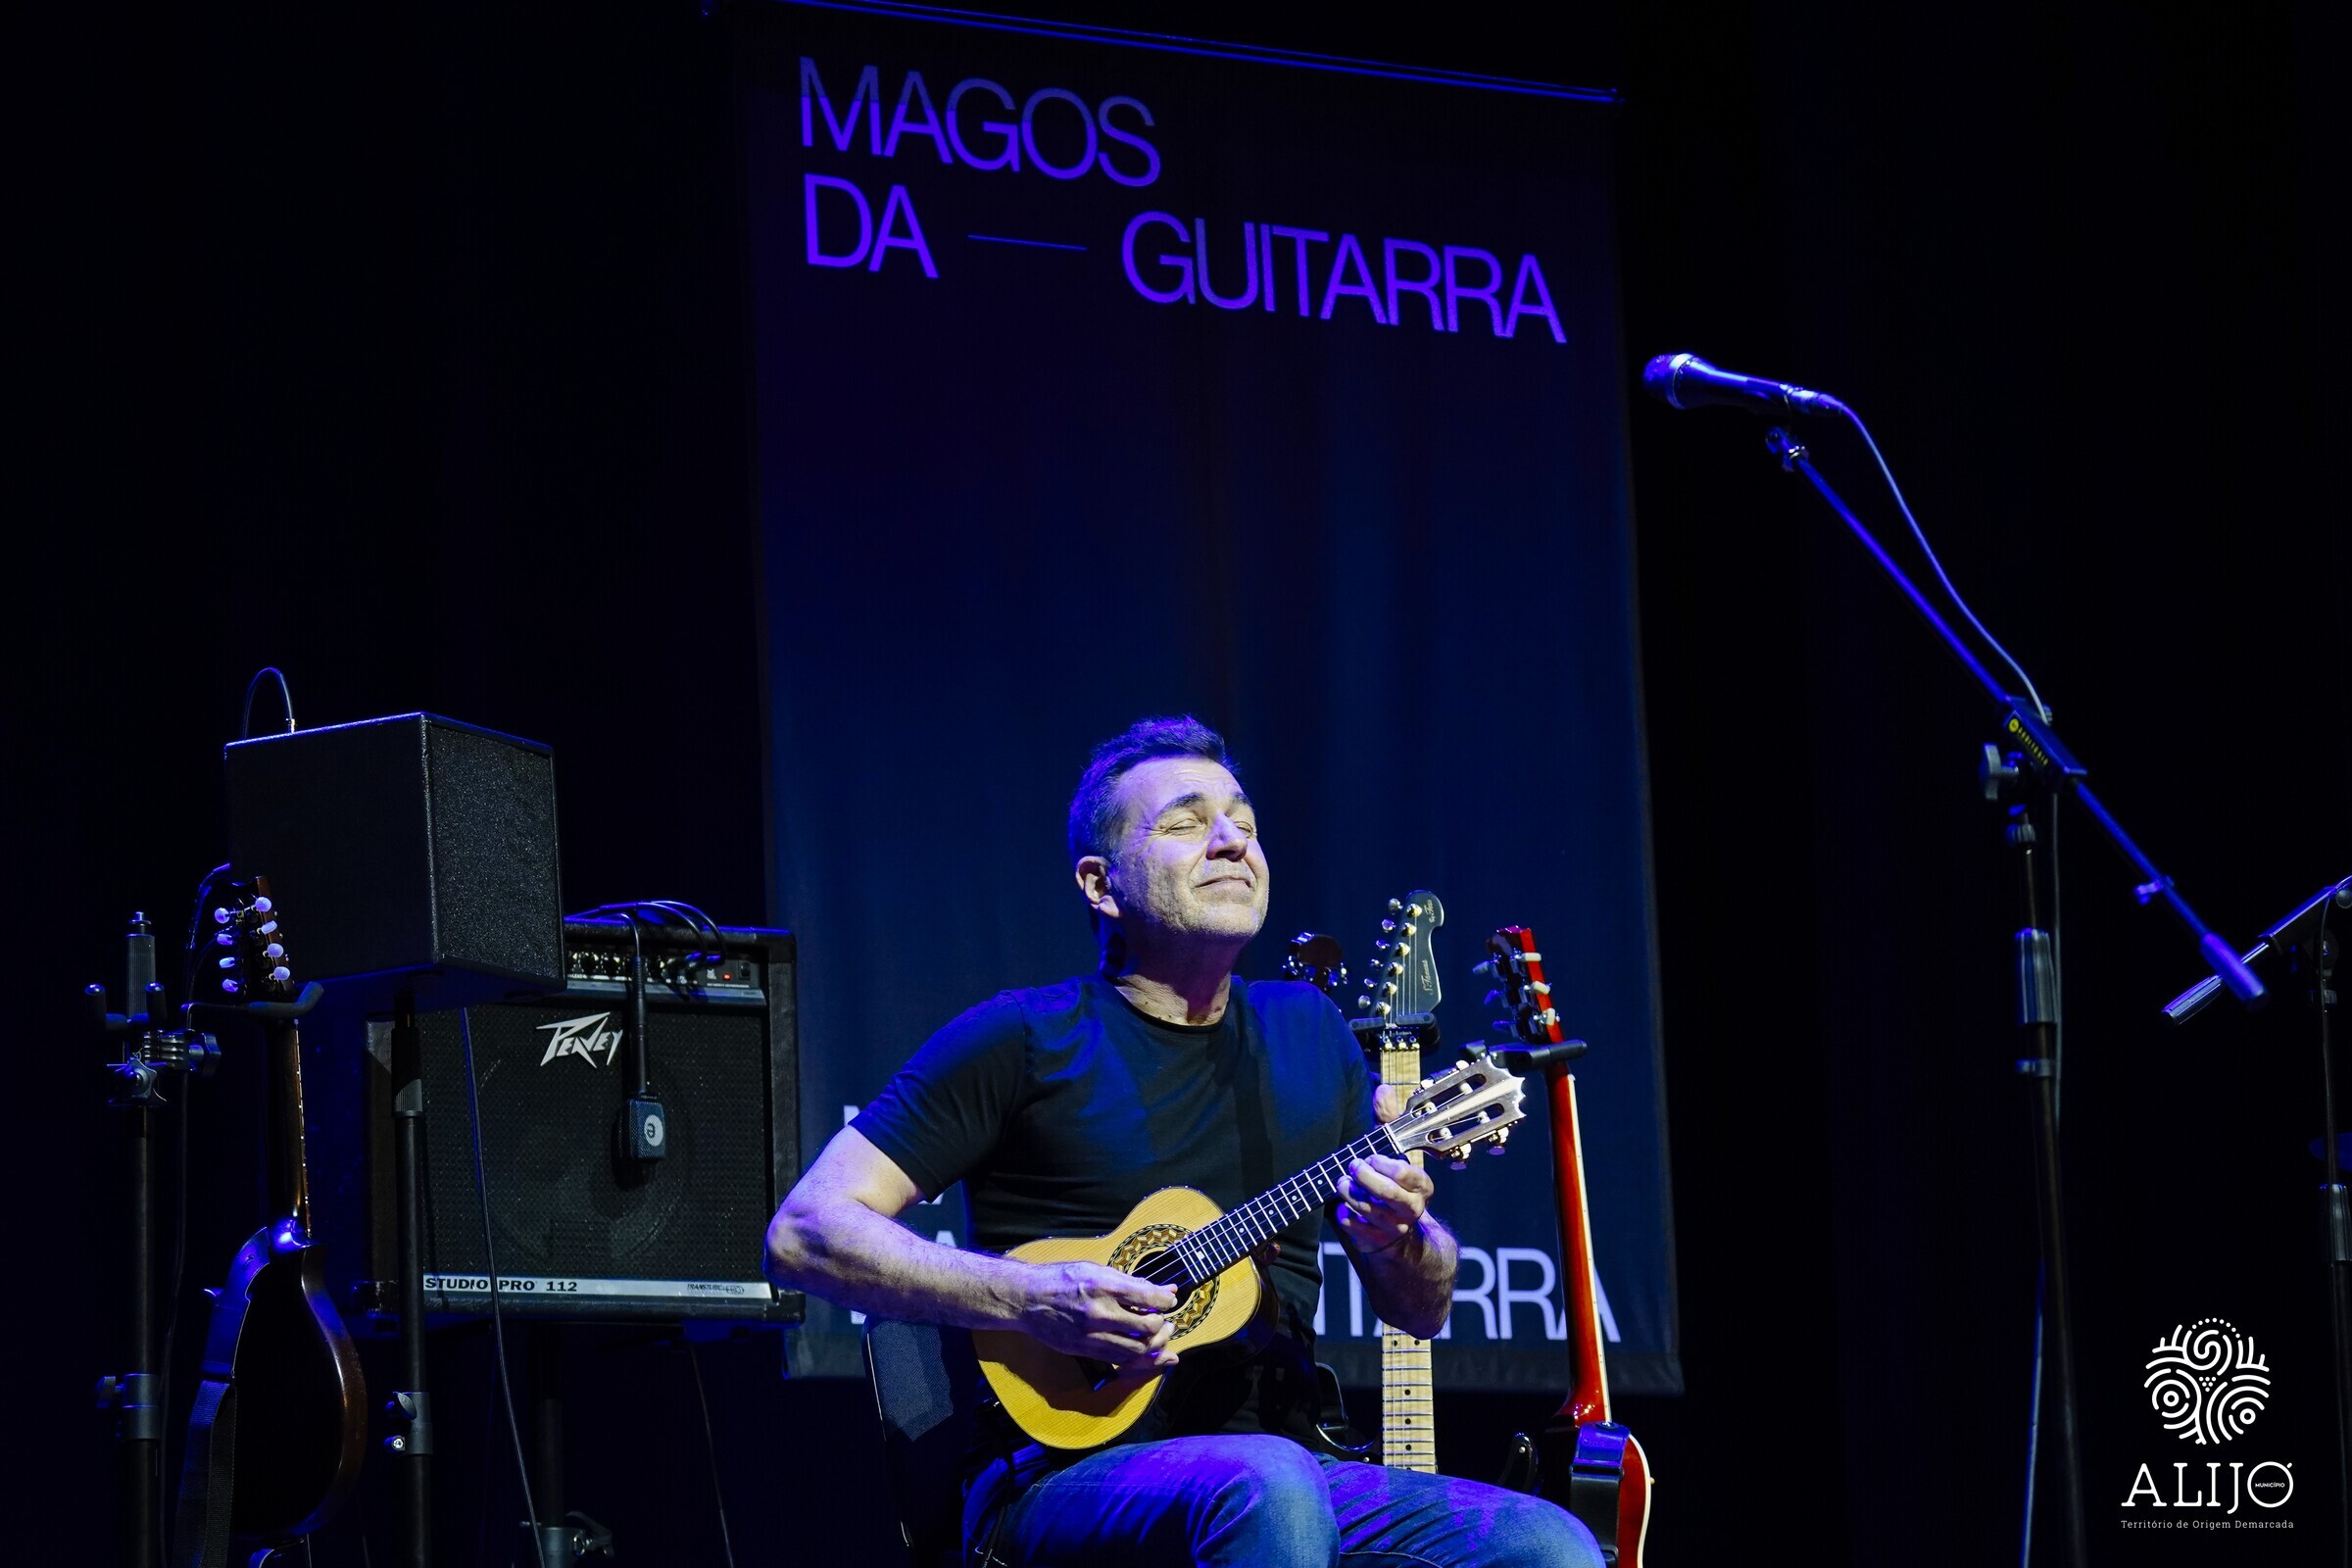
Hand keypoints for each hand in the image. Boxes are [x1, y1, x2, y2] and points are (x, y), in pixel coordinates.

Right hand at [1019, 1261, 1180, 1372]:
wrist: (1027, 1299)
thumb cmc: (1062, 1279)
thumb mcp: (1095, 1269)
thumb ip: (1131, 1282)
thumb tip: (1165, 1289)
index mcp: (1103, 1286)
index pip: (1148, 1298)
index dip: (1166, 1300)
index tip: (1169, 1299)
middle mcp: (1098, 1312)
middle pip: (1146, 1328)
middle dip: (1163, 1325)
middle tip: (1166, 1320)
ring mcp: (1090, 1335)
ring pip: (1136, 1350)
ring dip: (1154, 1345)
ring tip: (1159, 1335)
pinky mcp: (1084, 1350)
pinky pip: (1118, 1360)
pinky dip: (1137, 1357)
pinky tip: (1143, 1349)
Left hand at [1336, 1154, 1432, 1256]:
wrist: (1404, 1235)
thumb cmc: (1399, 1195)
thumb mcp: (1405, 1178)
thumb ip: (1390, 1166)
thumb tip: (1365, 1162)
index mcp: (1421, 1188)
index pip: (1401, 1172)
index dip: (1380, 1162)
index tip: (1370, 1160)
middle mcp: (1411, 1209)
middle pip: (1386, 1191)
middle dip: (1364, 1175)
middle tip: (1353, 1166)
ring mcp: (1395, 1227)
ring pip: (1366, 1208)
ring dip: (1349, 1192)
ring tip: (1343, 1183)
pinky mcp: (1377, 1240)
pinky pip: (1353, 1225)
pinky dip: (1343, 1213)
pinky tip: (1343, 1206)